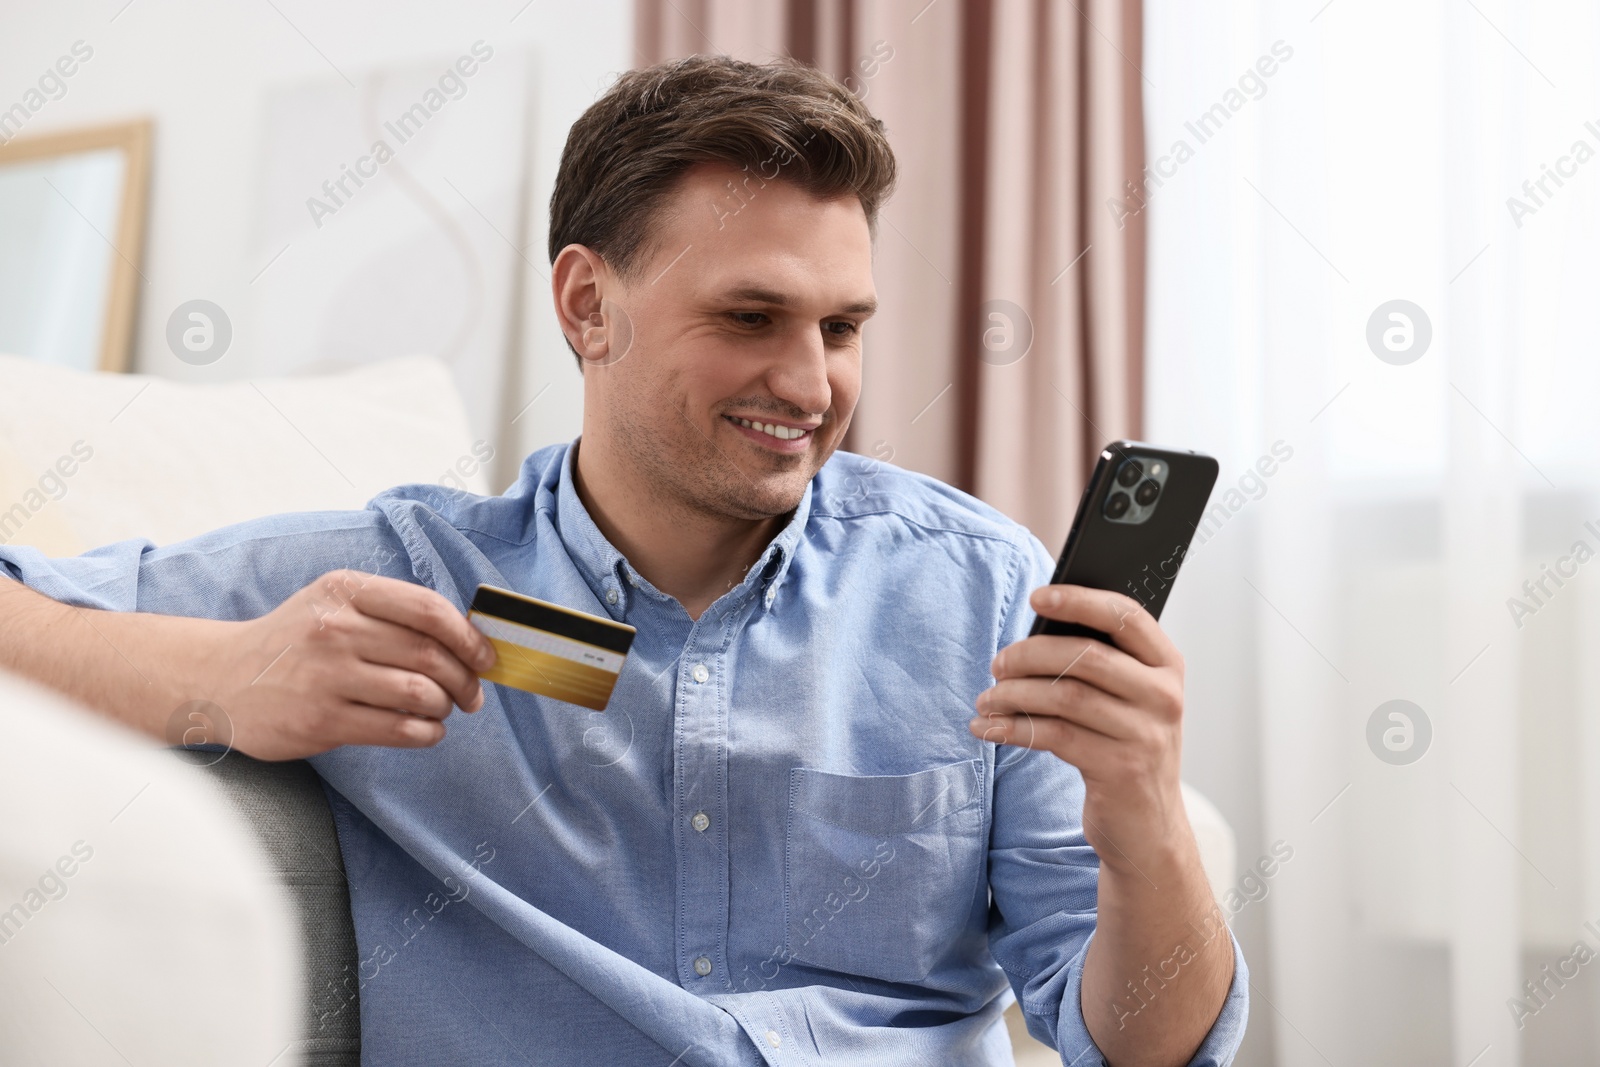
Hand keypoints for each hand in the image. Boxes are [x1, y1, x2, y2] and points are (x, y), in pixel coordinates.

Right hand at [200, 570, 497, 759]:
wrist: (219, 679)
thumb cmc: (292, 641)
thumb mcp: (334, 605)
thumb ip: (392, 613)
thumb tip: (467, 638)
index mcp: (346, 591)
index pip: (429, 609)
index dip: (469, 637)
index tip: (485, 657)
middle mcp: (336, 628)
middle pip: (431, 654)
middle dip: (465, 679)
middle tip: (471, 694)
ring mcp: (326, 675)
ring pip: (420, 692)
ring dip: (445, 707)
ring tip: (442, 711)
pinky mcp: (321, 720)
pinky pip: (398, 729)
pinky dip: (427, 733)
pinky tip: (426, 731)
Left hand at [968, 584, 1190, 872]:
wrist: (1149, 828)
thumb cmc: (1125, 748)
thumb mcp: (1127, 701)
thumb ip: (1099, 663)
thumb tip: (1036, 629)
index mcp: (1167, 666)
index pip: (1125, 616)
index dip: (1079, 600)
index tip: (1036, 597)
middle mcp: (1163, 696)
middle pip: (1086, 656)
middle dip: (1030, 654)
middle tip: (997, 664)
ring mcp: (1145, 734)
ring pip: (1065, 696)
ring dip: (1013, 694)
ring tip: (986, 701)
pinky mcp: (1119, 769)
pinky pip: (1054, 735)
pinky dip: (1013, 728)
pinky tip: (988, 729)